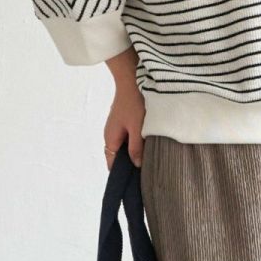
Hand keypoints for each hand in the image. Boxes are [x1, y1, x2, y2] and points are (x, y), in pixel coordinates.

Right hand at [103, 54, 146, 170]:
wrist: (131, 79)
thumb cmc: (133, 103)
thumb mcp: (137, 128)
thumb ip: (136, 148)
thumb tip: (137, 165)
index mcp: (110, 139)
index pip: (113, 164)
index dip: (123, 174)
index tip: (136, 181)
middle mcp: (111, 135)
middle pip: (119, 156)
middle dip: (131, 164)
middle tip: (147, 171)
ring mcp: (117, 127)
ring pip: (125, 146)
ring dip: (135, 152)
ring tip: (150, 159)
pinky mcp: (124, 121)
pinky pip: (129, 137)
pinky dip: (137, 142)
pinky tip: (149, 144)